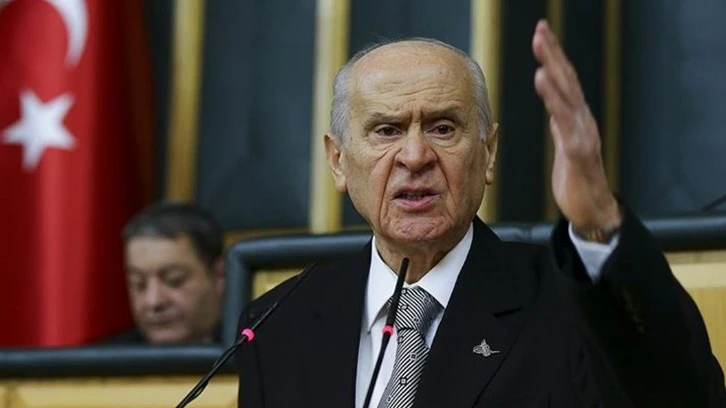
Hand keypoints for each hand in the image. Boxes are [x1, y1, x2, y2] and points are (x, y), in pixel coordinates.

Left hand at [532, 20, 620, 230]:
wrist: (592, 209)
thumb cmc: (578, 180)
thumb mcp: (566, 147)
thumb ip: (561, 126)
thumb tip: (555, 109)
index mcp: (576, 120)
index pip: (564, 83)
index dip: (554, 58)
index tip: (542, 35)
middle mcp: (582, 121)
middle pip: (567, 81)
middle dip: (554, 54)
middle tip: (541, 30)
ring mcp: (582, 134)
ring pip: (567, 94)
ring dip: (554, 68)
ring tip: (541, 47)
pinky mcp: (579, 150)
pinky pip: (565, 120)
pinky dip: (554, 99)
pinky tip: (543, 81)